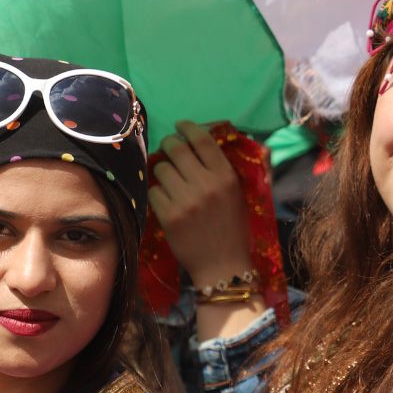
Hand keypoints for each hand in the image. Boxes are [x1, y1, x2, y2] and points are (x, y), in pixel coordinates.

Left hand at [148, 121, 254, 287]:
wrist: (224, 266)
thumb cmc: (234, 229)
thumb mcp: (239, 194)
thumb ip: (226, 167)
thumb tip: (210, 140)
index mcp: (226, 176)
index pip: (202, 139)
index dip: (188, 127)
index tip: (181, 126)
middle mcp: (205, 184)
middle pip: (175, 148)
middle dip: (169, 144)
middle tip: (170, 149)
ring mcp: (185, 200)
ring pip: (161, 168)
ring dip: (163, 171)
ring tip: (171, 181)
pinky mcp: (168, 215)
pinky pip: (153, 191)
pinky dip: (158, 194)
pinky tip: (167, 201)